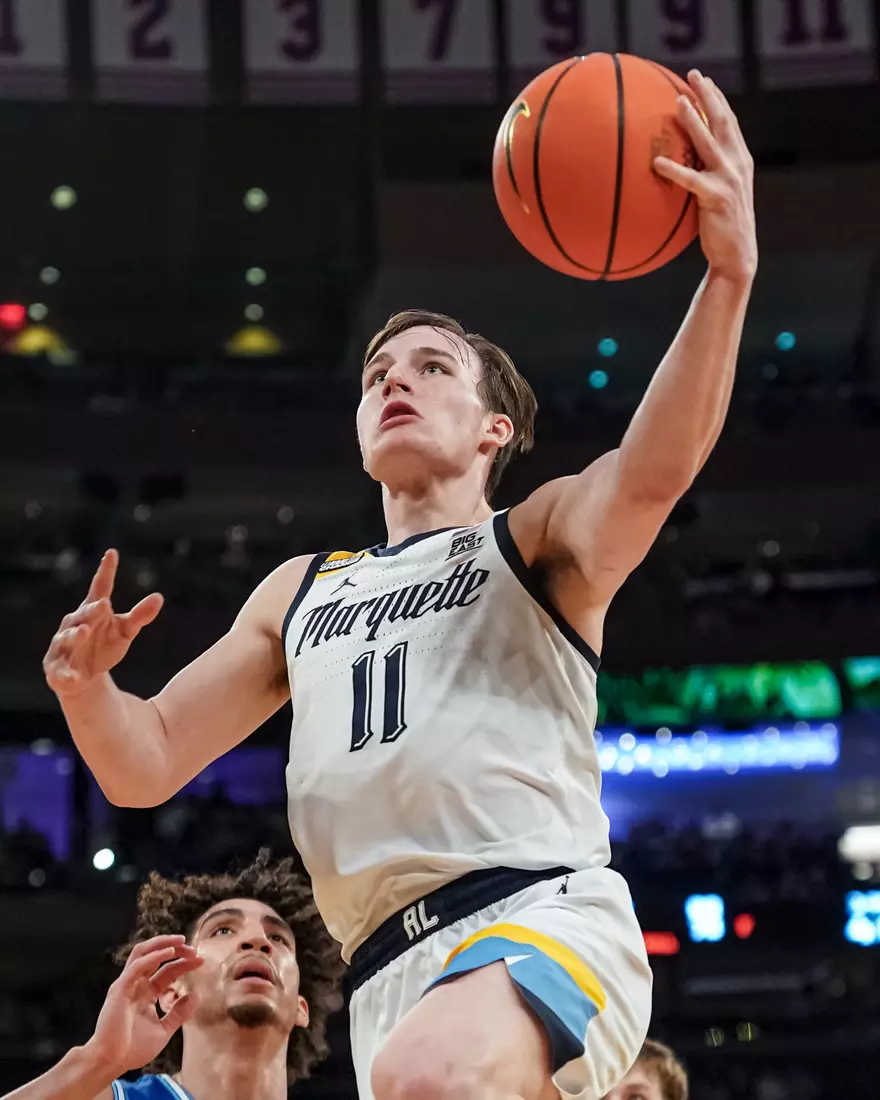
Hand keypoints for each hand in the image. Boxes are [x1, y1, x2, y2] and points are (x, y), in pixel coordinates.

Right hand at [42, 549, 163, 698]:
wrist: (85, 675)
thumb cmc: (104, 644)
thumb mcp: (125, 631)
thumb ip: (140, 615)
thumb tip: (159, 597)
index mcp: (93, 611)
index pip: (100, 588)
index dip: (105, 572)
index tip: (112, 553)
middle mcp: (75, 623)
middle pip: (84, 614)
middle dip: (92, 610)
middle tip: (104, 604)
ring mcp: (63, 645)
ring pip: (67, 638)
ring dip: (74, 635)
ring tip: (84, 632)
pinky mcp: (56, 668)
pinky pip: (60, 671)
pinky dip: (67, 673)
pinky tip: (75, 677)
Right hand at [83, 935, 202, 1077]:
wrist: (110, 1062)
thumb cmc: (133, 1049)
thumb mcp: (163, 1030)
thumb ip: (178, 1014)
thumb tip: (196, 996)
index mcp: (146, 993)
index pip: (167, 971)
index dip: (184, 964)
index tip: (201, 960)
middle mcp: (137, 985)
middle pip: (156, 956)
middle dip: (176, 950)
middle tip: (194, 950)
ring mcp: (127, 984)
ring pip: (142, 952)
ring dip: (162, 943)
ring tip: (181, 941)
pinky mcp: (120, 988)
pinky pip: (137, 966)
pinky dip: (153, 957)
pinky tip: (169, 953)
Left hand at [654, 69, 756, 283]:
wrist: (736, 255)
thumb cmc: (720, 226)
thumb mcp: (715, 194)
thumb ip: (703, 174)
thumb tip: (674, 160)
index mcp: (739, 160)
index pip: (728, 121)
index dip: (716, 98)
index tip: (701, 79)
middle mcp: (738, 164)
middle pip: (723, 121)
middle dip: (709, 95)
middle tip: (693, 75)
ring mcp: (730, 179)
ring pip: (709, 142)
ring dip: (694, 121)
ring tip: (678, 103)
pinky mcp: (717, 198)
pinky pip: (691, 180)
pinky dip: (674, 170)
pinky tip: (657, 163)